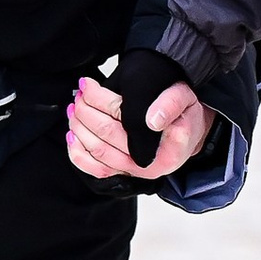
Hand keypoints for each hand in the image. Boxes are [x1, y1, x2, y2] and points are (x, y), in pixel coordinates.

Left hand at [65, 66, 212, 181]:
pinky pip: (95, 170)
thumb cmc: (185, 117)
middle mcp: (148, 165)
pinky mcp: (123, 175)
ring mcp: (134, 172)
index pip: (124, 120)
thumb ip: (171, 104)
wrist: (188, 136)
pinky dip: (78, 154)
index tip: (88, 85)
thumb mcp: (186, 100)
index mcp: (167, 148)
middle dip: (85, 111)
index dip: (100, 100)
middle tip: (79, 94)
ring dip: (79, 128)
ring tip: (74, 108)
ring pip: (96, 151)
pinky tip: (72, 136)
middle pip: (106, 135)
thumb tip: (151, 119)